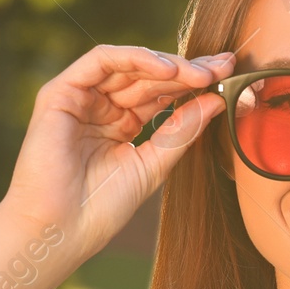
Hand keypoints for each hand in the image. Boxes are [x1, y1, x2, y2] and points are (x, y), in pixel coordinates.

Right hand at [0, 44, 233, 259]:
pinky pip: (101, 60)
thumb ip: (182, 130)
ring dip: (166, 64)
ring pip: (128, 64)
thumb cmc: (101, 208)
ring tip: (199, 73)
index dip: (193, 83)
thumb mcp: (154, 164)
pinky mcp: (60, 92)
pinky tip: (167, 70)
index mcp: (121, 125)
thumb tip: (216, 100)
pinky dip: (134, 58)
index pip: (161, 94)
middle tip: (222, 67)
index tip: (229, 76)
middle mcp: (101, 107)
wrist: (61, 230)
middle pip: (148, 76)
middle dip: (187, 69)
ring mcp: (80, 98)